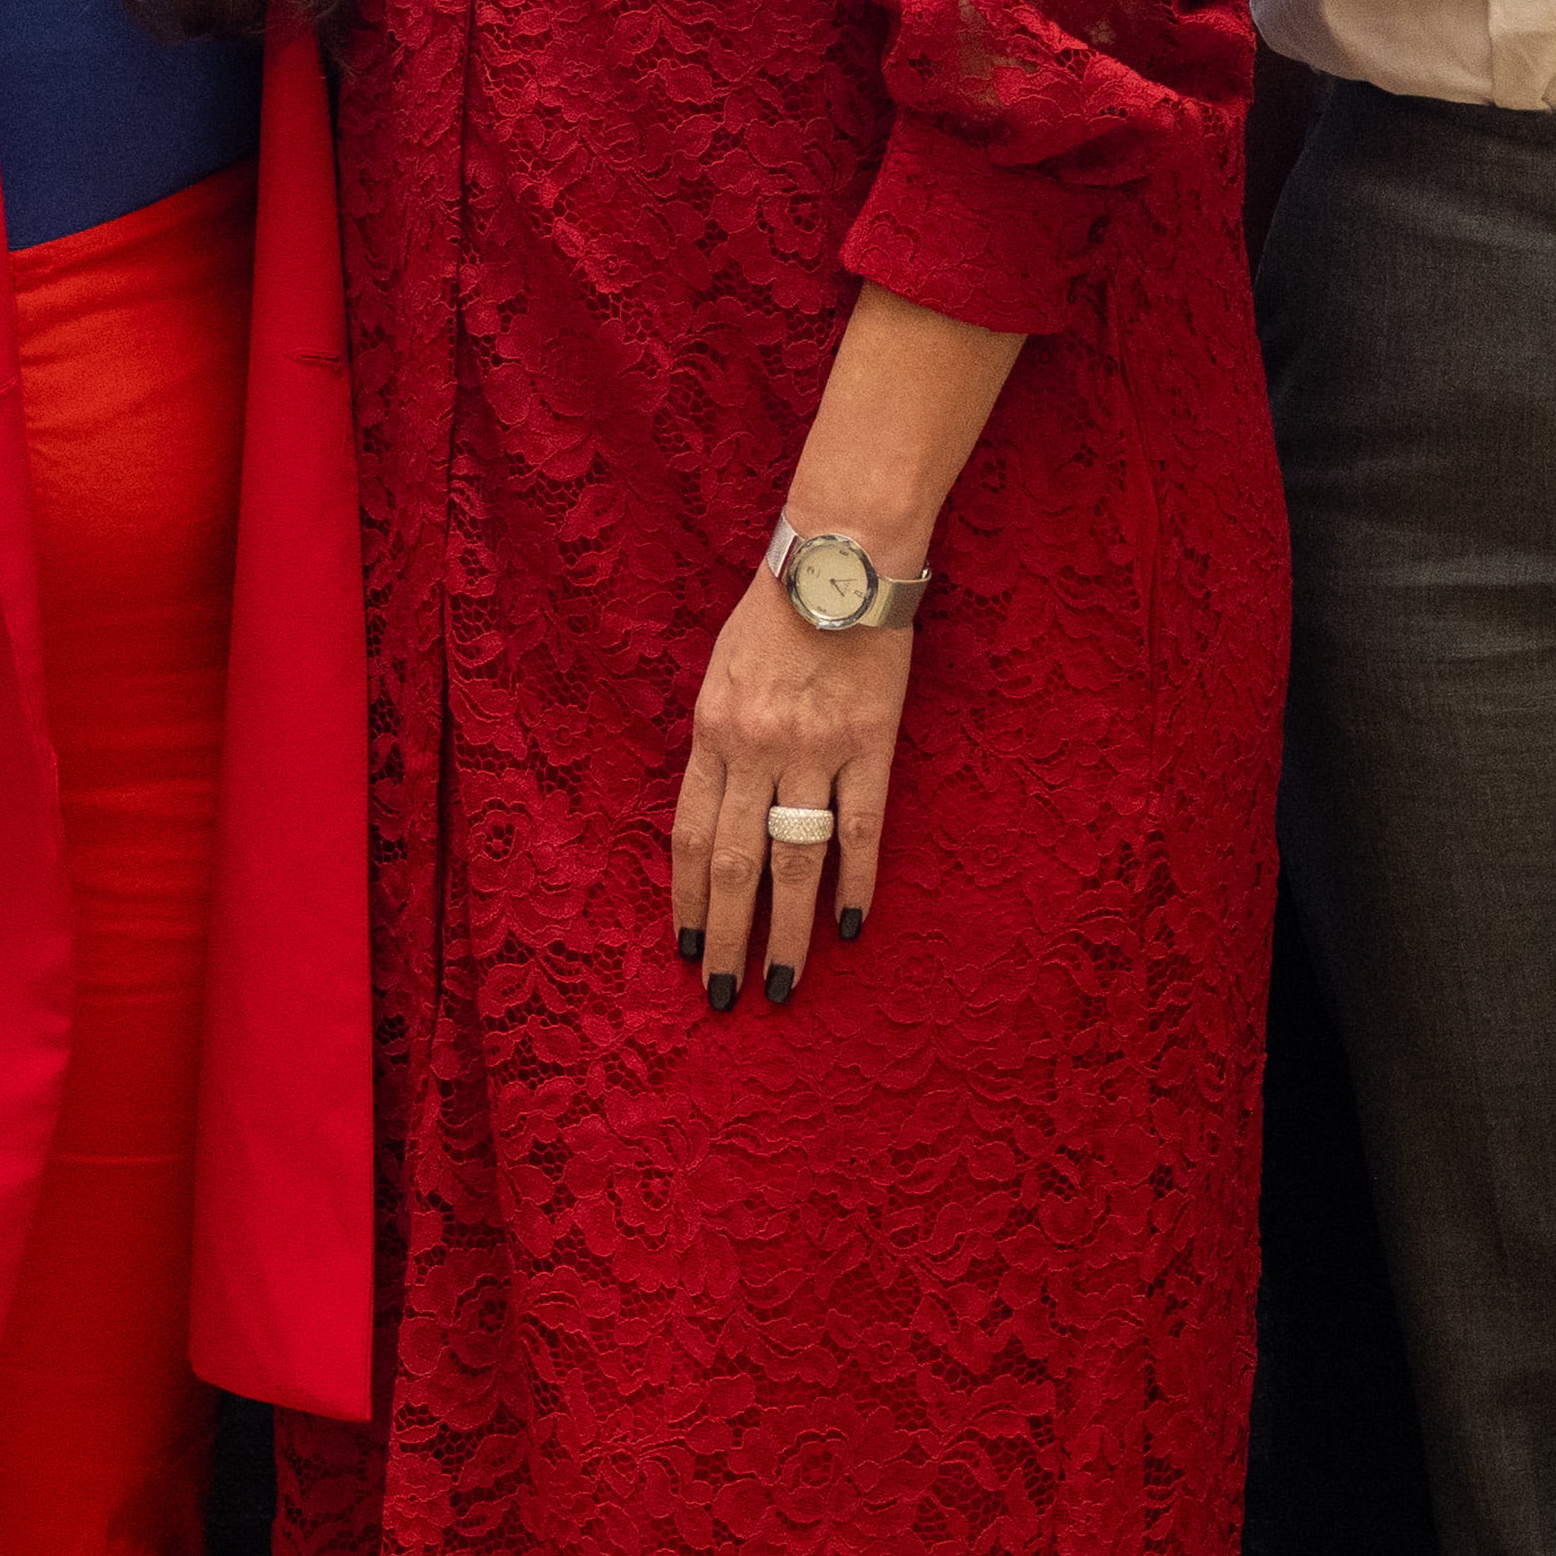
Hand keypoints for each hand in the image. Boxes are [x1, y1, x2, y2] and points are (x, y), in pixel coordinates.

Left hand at [668, 570, 914, 1009]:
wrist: (842, 559)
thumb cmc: (779, 610)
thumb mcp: (722, 671)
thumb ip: (718, 738)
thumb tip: (714, 806)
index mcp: (711, 730)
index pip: (687, 834)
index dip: (685, 899)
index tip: (687, 950)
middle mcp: (755, 748)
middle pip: (732, 863)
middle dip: (726, 937)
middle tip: (724, 996)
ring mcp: (813, 750)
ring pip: (793, 860)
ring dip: (786, 929)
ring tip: (784, 982)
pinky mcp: (869, 744)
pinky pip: (860, 829)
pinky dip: (855, 883)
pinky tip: (849, 926)